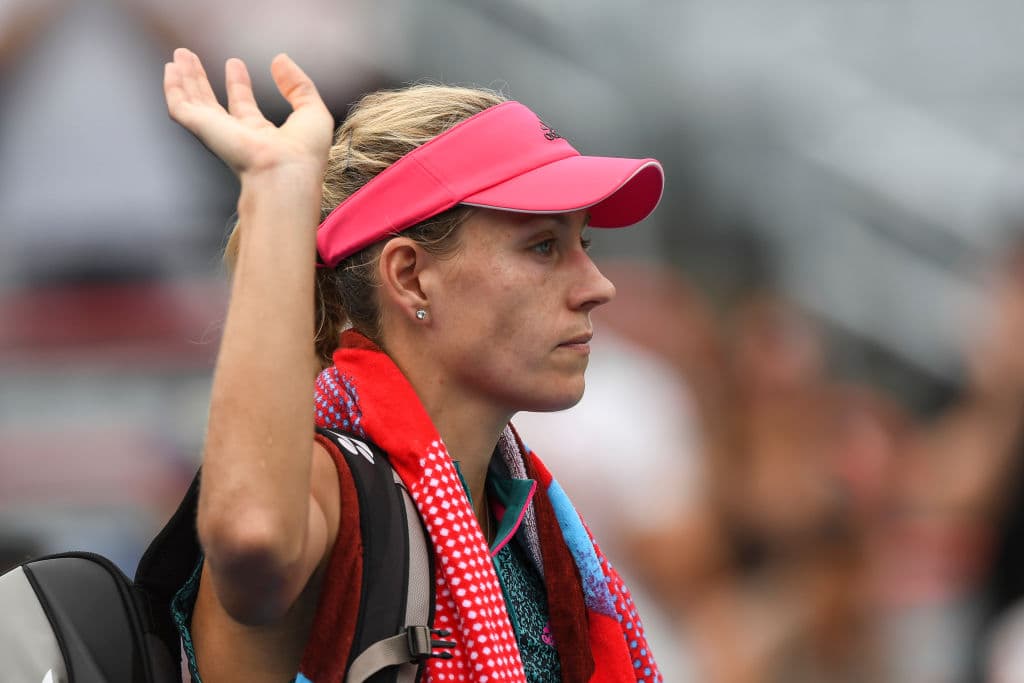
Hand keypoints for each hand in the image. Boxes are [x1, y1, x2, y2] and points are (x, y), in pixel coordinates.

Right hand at [163, 48, 333, 180]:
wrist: (285, 175)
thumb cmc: (304, 155)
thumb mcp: (312, 112)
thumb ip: (298, 85)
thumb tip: (280, 60)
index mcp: (262, 137)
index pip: (244, 107)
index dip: (239, 85)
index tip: (235, 63)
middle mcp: (236, 137)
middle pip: (212, 104)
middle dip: (202, 81)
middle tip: (193, 58)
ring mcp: (217, 134)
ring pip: (194, 103)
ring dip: (186, 79)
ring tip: (180, 55)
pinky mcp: (202, 130)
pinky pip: (180, 107)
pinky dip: (173, 88)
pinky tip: (171, 69)